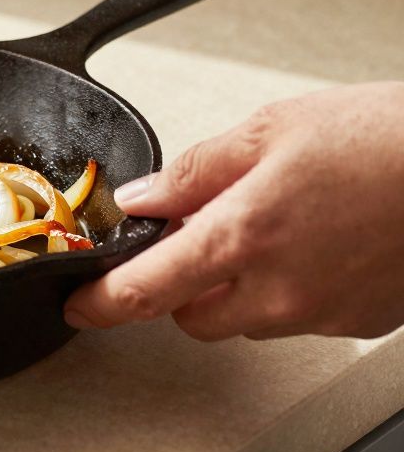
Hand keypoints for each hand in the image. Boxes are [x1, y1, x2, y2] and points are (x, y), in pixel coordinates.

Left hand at [64, 82, 403, 340]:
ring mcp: (322, 313)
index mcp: (242, 237)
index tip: (79, 304)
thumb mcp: (273, 129)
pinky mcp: (360, 322)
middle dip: (181, 281)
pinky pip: (297, 317)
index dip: (101, 303)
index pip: (145, 291)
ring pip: (245, 319)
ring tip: (274, 222)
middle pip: (191, 314)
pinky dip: (288, 286)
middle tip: (201, 228)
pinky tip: (316, 239)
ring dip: (235, 285)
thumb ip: (196, 170)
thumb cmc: (388, 137)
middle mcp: (278, 291)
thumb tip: (143, 198)